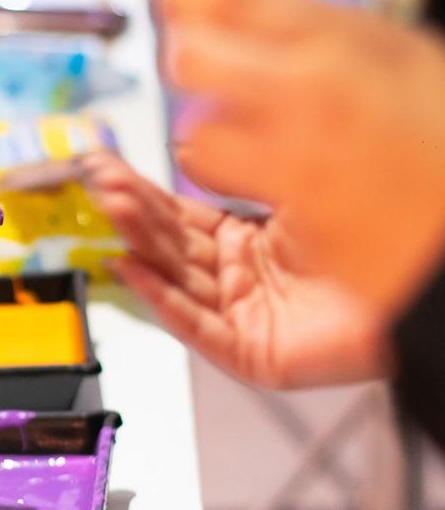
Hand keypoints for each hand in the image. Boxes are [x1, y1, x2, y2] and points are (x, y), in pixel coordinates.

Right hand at [84, 151, 388, 387]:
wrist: (424, 275)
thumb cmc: (381, 232)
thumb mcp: (296, 185)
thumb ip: (237, 175)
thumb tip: (183, 157)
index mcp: (254, 240)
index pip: (183, 218)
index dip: (144, 195)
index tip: (106, 172)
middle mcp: (246, 276)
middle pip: (173, 245)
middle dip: (132, 214)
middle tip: (97, 188)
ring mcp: (246, 314)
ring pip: (178, 278)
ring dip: (139, 244)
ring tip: (110, 212)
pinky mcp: (252, 352)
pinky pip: (196, 325)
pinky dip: (161, 299)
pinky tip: (131, 271)